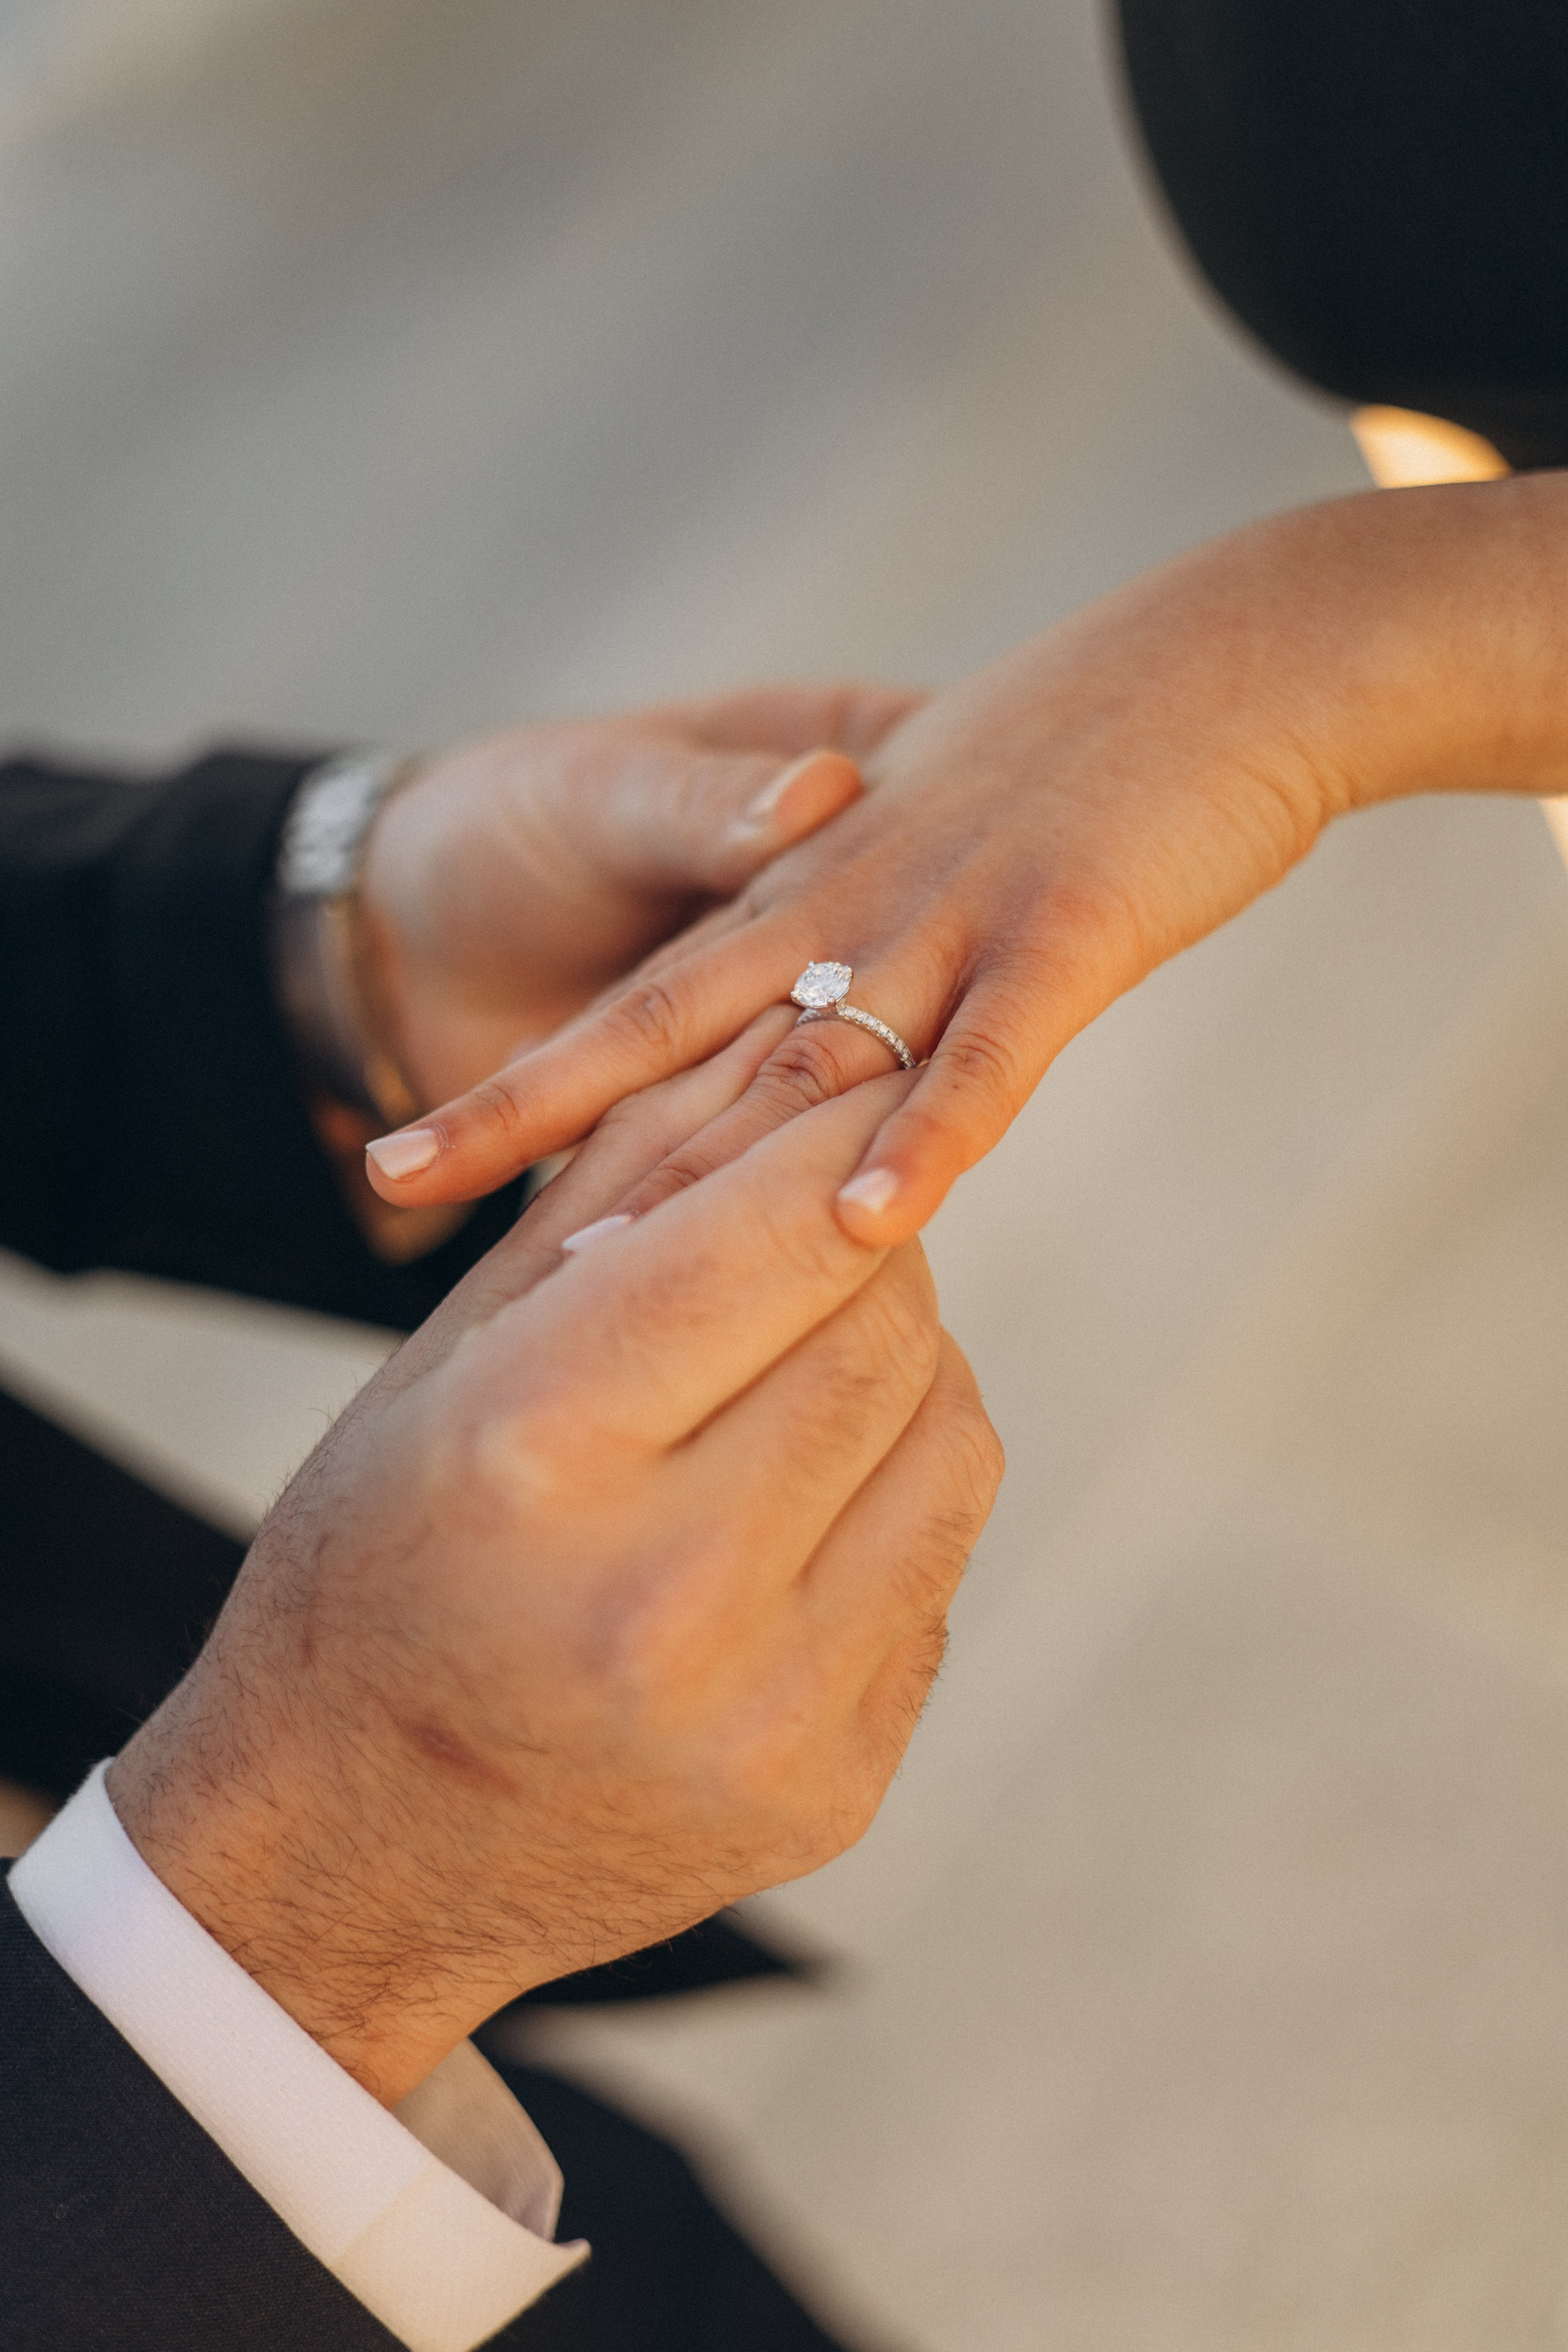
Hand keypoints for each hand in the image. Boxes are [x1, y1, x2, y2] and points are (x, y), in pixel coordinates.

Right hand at [108, 1029, 1001, 2106]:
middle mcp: (666, 1594)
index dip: (836, 1137)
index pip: (779, 1232)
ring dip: (899, 1366)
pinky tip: (789, 1511)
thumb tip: (788, 1040)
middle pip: (889, 1325)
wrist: (346, 1857)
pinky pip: (937, 1568)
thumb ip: (620, 1187)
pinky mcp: (833, 1792)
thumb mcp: (447, 1358)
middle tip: (808, 1237)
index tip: (851, 1090)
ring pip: (953, 1435)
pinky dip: (890, 1498)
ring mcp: (767, 1714)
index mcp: (536, 1455)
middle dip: (870, 1248)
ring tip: (790, 1373)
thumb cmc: (372, 1567)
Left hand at [363, 475, 1567, 1236]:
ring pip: (800, 1056)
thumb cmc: (1103, 760)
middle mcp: (850, 900)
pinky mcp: (1069, 928)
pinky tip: (864, 1225)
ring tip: (582, 1264)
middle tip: (399, 1185)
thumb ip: (873, 963)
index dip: (536, 1081)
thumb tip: (822, 1102)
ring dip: (697, 1164)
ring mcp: (953, 913)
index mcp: (813, 885)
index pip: (650, 1000)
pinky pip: (988, 1053)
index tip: (421, 1157)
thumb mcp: (949, 851)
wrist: (1241, 651)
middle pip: (669, 1026)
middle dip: (535, 1110)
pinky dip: (927, 1134)